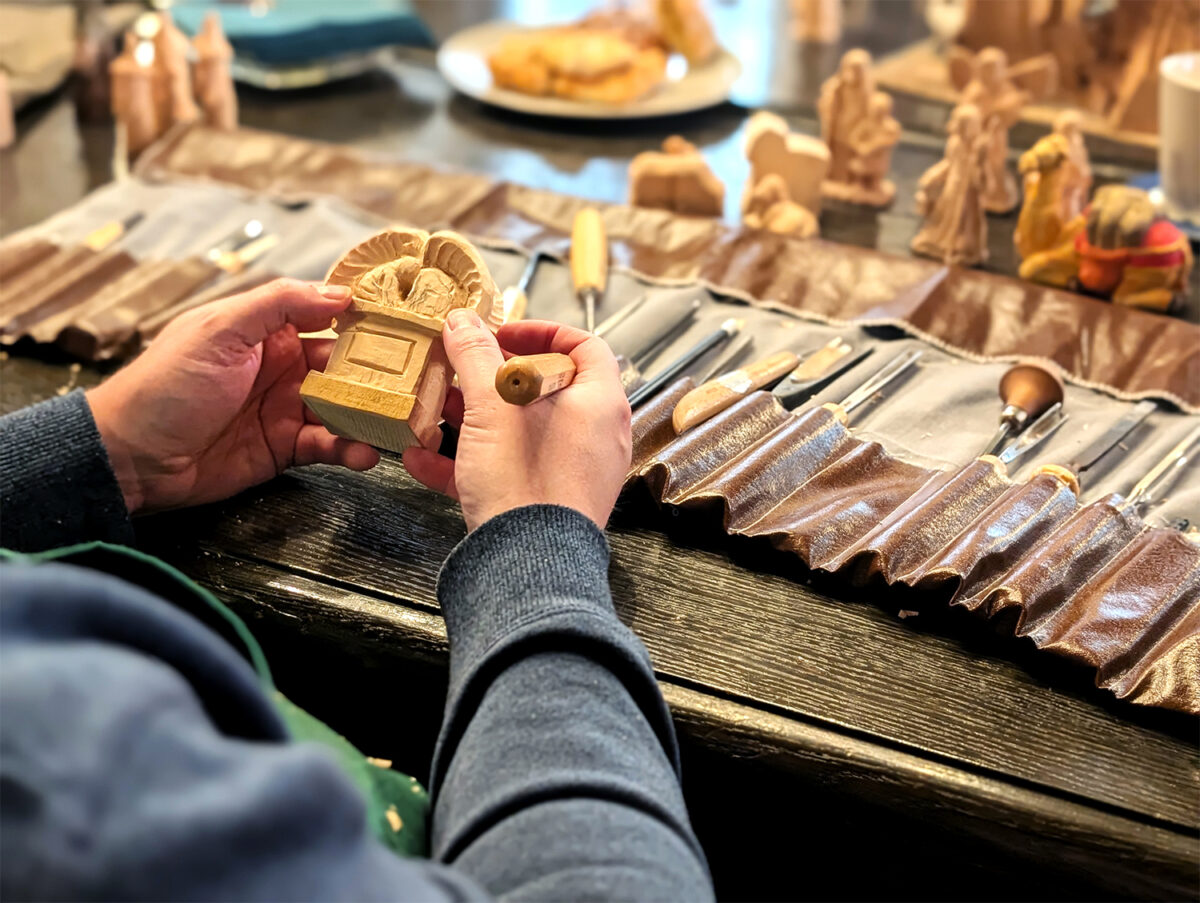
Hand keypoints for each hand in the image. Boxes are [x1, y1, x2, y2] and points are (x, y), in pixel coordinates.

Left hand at [87, 278, 379, 513]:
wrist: (133, 457)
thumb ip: (279, 304)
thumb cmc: (166, 385)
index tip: (407, 320)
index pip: (327, 314)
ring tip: (401, 421)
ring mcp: (287, 408)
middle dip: (382, 369)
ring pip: (346, 407)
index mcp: (267, 329)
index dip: (366, 316)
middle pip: (346, 363)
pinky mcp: (286, 448)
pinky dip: (351, 449)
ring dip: (373, 413)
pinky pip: (330, 445)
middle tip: (420, 378)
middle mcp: (284, 366)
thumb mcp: (219, 330)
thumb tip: (340, 292)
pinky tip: (366, 453)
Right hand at [402, 313, 630, 530]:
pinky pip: (506, 469)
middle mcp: (592, 436)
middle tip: (460, 368)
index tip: (503, 333)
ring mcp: (570, 471)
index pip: (584, 346)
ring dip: (472, 418)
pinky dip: (468, 460)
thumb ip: (476, 357)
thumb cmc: (528, 486)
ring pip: (518, 430)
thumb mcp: (492, 407)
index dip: (542, 330)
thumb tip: (464, 322)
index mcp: (598, 403)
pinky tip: (423, 458)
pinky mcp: (543, 502)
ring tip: (434, 408)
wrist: (527, 568)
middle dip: (491, 378)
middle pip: (544, 389)